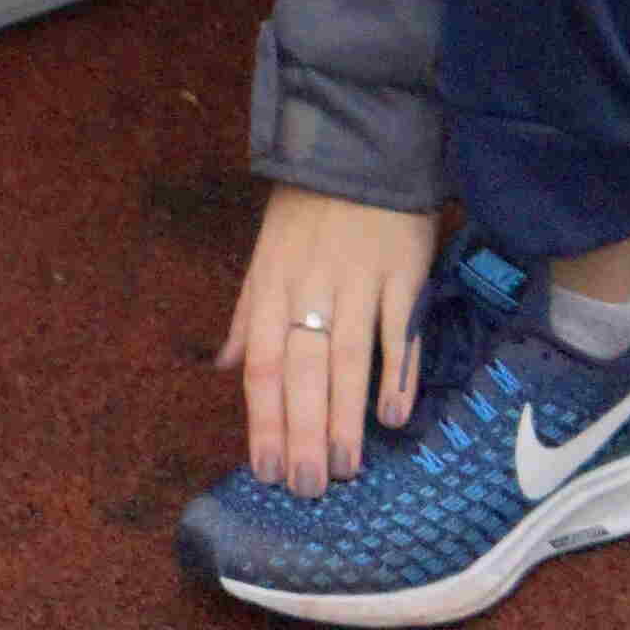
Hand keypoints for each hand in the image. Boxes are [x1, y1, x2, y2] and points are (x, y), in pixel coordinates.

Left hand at [221, 187, 441, 498]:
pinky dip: (397, 372)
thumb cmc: (308, 209)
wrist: (360, 143)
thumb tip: (226, 366)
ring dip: (345, 416)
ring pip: (348, 357)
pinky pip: (398, 328)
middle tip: (308, 486)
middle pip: (303, 369)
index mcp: (272, 284)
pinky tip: (393, 415)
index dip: (263, 419)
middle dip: (302, 433)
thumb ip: (248, 312)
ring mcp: (359, 278)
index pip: (263, 364)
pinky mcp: (403, 269)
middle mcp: (311, 286)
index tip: (265, 470)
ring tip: (345, 467)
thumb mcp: (266, 252)